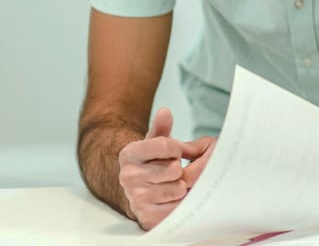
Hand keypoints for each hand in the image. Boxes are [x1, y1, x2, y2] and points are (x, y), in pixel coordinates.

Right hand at [117, 108, 215, 229]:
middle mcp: (128, 176)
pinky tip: (171, 199)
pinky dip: (179, 203)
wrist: (140, 191)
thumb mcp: (156, 142)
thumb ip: (161, 127)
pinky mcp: (146, 216)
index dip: (177, 149)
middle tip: (172, 171)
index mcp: (129, 154)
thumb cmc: (153, 163)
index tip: (174, 152)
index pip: (166, 145)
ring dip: (181, 187)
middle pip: (174, 169)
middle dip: (179, 169)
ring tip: (171, 185)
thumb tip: (164, 113)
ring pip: (177, 188)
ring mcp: (135, 198)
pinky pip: (176, 208)